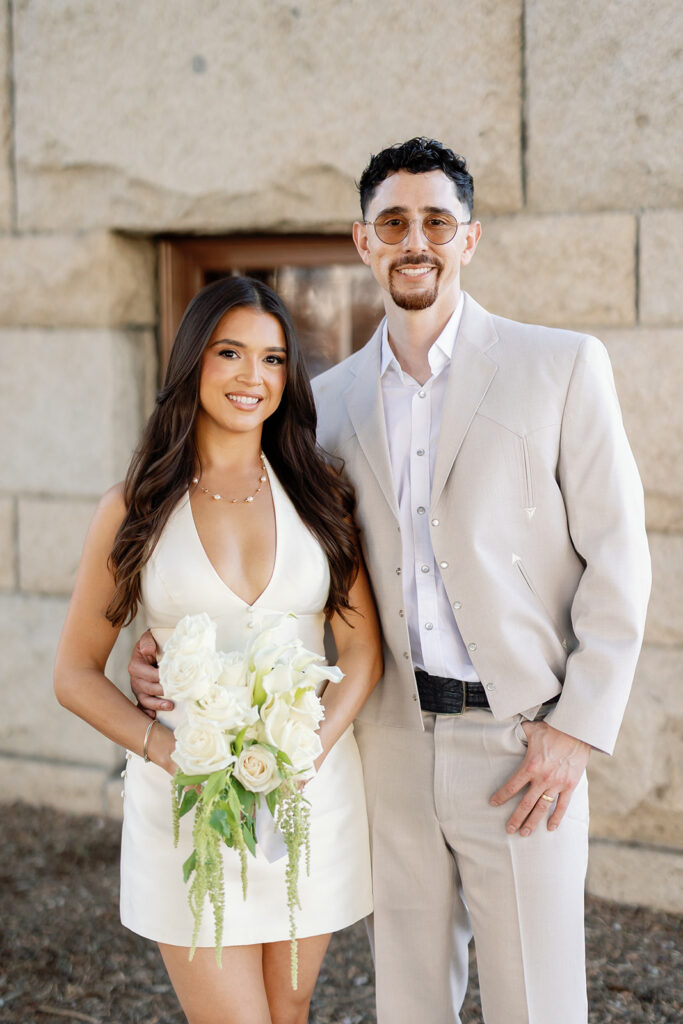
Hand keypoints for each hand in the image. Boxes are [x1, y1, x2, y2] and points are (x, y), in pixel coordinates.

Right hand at [128, 630, 170, 718]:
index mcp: (135, 666)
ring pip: (145, 700)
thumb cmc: (152, 644)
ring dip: (157, 704)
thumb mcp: (148, 638)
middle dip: (161, 691)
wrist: (152, 649)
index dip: (158, 676)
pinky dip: (146, 713)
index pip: (146, 674)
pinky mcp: (143, 696)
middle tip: (175, 692)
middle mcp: (135, 679)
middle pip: (147, 688)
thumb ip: (147, 642)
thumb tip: (147, 651)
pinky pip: (142, 707)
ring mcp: (138, 690)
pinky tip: (153, 716)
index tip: (170, 677)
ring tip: (170, 706)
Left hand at [490, 720, 589, 835]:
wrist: (577, 731)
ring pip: (542, 807)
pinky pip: (562, 805)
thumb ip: (519, 732)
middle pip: (526, 803)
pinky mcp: (570, 785)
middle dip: (516, 818)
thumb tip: (509, 725)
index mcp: (530, 766)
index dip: (502, 796)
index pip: (512, 786)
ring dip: (533, 821)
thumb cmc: (552, 729)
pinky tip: (550, 828)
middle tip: (509, 830)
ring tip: (525, 833)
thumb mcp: (531, 729)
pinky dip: (557, 817)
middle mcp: (542, 778)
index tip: (493, 804)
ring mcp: (557, 783)